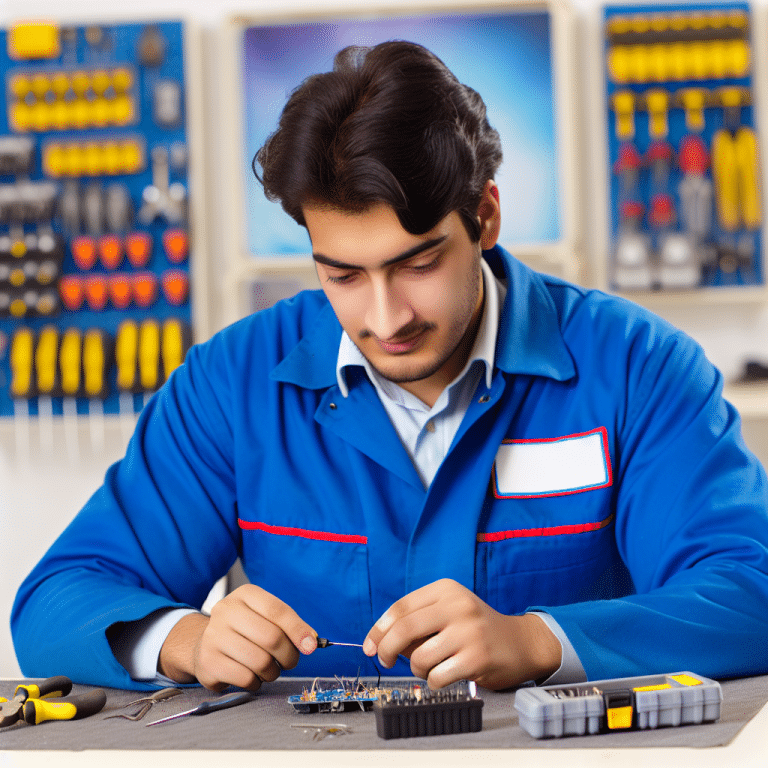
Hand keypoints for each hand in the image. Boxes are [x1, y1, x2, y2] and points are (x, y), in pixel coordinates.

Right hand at [158, 584, 318, 690]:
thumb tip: (311, 642)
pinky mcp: (208, 662)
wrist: (204, 643)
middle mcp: (226, 611)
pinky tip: (253, 676)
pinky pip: (246, 678)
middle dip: (289, 655)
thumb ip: (290, 626)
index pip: (277, 610)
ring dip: (273, 672)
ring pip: (260, 661)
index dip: (298, 630)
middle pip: (271, 638)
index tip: (311, 646)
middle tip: (290, 661)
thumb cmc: (244, 630)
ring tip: (270, 669)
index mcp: (245, 594)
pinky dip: (257, 682)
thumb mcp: (265, 617)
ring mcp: (214, 636)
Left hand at [362, 579, 560, 689]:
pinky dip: (433, 681)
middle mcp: (457, 606)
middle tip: (385, 660)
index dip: (379, 629)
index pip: (400, 607)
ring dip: (417, 669)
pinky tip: (443, 676)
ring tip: (429, 667)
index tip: (370, 645)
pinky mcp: (476, 658)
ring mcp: (468, 632)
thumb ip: (417, 623)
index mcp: (446, 590)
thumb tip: (378, 643)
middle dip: (387, 649)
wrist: (520, 642)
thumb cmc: (475, 629)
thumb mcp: (448, 613)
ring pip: (420, 657)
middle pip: (404, 629)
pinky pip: (437, 676)